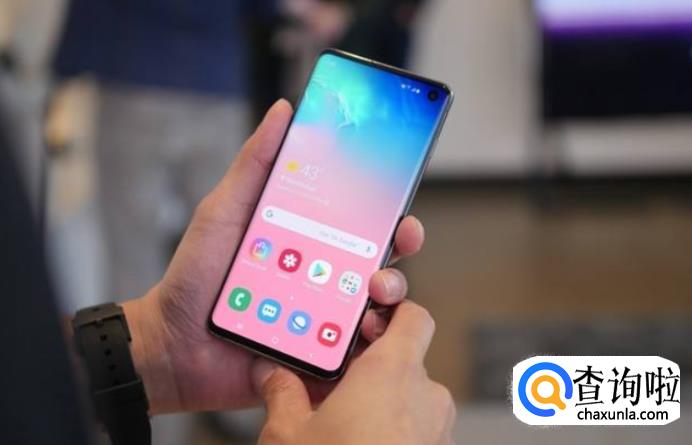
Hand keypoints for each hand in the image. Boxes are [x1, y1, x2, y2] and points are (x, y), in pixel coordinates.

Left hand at [121, 99, 425, 413]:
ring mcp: (321, 317)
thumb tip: (283, 111)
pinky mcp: (316, 354)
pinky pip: (355, 349)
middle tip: (400, 242)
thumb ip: (254, 164)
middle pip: (379, 261)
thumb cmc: (194, 274)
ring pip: (376, 305)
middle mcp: (322, 276)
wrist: (170, 343)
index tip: (400, 208)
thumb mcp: (223, 210)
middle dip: (401, 250)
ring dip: (390, 295)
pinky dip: (368, 343)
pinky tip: (362, 335)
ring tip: (375, 293)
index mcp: (307, 240)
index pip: (359, 223)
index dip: (388, 214)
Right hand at [253, 301, 455, 444]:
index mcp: (392, 371)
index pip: (412, 316)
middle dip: (371, 371)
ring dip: (383, 406)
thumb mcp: (288, 434)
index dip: (391, 312)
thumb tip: (270, 373)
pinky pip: (419, 431)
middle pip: (405, 360)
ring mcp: (439, 431)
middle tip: (335, 384)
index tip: (364, 321)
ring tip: (342, 425)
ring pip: (412, 400)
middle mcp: (426, 395)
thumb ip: (281, 392)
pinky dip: (396, 433)